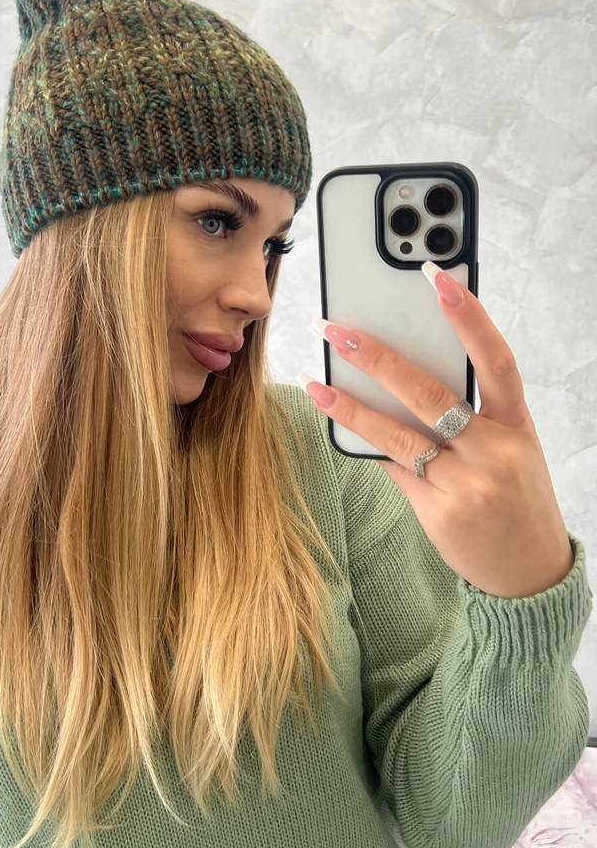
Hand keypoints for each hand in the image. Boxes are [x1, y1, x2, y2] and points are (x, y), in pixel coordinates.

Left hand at [303, 267, 573, 599]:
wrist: (529, 571)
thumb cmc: (515, 497)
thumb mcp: (509, 449)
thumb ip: (470, 416)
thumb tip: (399, 377)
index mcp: (517, 425)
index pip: (495, 360)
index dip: (469, 317)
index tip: (438, 277)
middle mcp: (494, 452)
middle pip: (429, 393)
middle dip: (379, 358)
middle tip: (340, 331)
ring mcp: (465, 484)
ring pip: (397, 434)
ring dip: (351, 406)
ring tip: (317, 383)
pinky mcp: (438, 512)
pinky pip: (392, 468)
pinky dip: (367, 445)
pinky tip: (340, 424)